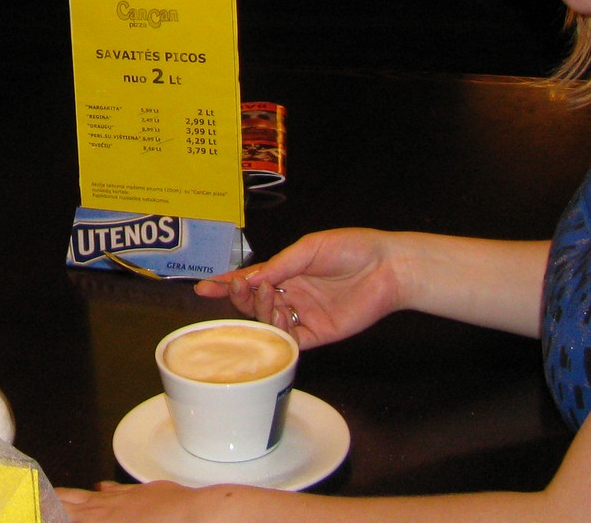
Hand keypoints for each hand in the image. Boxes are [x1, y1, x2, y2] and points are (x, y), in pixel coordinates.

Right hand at [58, 481, 256, 521]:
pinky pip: (117, 490)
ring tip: (59, 494)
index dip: (49, 509)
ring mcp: (127, 498)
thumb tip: (96, 493)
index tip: (36, 507)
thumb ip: (99, 518)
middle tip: (40, 497)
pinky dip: (104, 491)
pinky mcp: (146, 493)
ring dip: (73, 495)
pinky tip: (101, 489)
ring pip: (92, 494)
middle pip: (73, 502)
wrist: (200, 517)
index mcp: (101, 522)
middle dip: (54, 501)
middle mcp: (109, 508)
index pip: (66, 514)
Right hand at [195, 227, 403, 348]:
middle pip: (254, 303)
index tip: (203, 287)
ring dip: (260, 310)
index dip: (226, 284)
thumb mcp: (309, 248)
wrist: (387, 267)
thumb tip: (250, 278)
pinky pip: (290, 340)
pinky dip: (277, 333)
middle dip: (241, 296)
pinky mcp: (319, 333)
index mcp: (288, 272)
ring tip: (270, 296)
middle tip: (242, 287)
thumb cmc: (351, 249)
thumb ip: (280, 265)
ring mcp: (304, 315)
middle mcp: (292, 294)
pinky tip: (276, 319)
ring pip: (268, 322)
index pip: (251, 280)